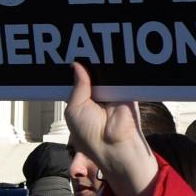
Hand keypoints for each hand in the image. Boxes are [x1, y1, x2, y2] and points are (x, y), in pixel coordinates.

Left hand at [66, 62, 149, 176]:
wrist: (114, 144)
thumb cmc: (90, 135)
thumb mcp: (74, 109)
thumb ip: (77, 86)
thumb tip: (77, 65)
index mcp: (82, 102)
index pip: (77, 80)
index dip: (73, 71)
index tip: (68, 57)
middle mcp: (97, 96)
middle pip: (91, 73)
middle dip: (86, 65)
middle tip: (80, 52)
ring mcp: (112, 92)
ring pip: (105, 72)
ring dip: (101, 67)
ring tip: (95, 56)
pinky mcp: (127, 90)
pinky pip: (120, 75)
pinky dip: (116, 70)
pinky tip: (110, 61)